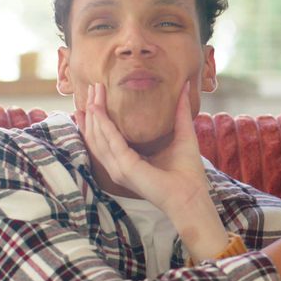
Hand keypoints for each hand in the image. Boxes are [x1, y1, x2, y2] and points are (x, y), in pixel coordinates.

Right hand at [76, 81, 228, 259]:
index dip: (97, 118)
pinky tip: (97, 109)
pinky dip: (102, 124)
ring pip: (97, 137)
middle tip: (90, 89)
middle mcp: (118, 165)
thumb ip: (180, 111)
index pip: (104, 138)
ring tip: (91, 94)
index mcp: (127, 161)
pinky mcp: (125, 167)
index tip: (94, 98)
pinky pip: (109, 141)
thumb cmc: (187, 171)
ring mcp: (118, 167)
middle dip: (91, 111)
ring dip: (93, 114)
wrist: (191, 195)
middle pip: (96, 135)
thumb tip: (184, 85)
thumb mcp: (182, 134)